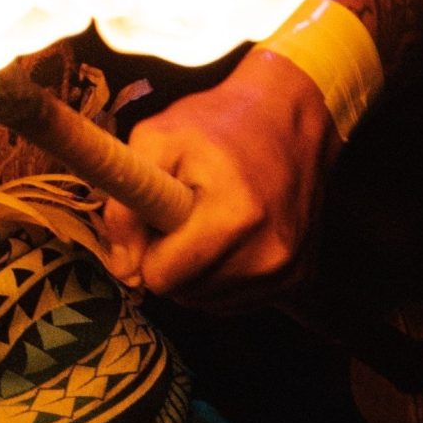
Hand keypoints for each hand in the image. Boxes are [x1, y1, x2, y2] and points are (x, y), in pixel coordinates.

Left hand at [98, 48, 338, 311]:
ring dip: (197, 272)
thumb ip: (125, 205)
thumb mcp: (155, 141)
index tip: (156, 220)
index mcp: (233, 217)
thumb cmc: (215, 124)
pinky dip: (224, 278)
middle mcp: (268, 254)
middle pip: (186, 294)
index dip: (148, 250)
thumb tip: (122, 268)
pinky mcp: (300, 278)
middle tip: (183, 216)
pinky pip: (238, 301)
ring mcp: (288, 270)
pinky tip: (229, 240)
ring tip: (207, 224)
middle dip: (173, 261)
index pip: (164, 278)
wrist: (287, 119)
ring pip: (210, 303)